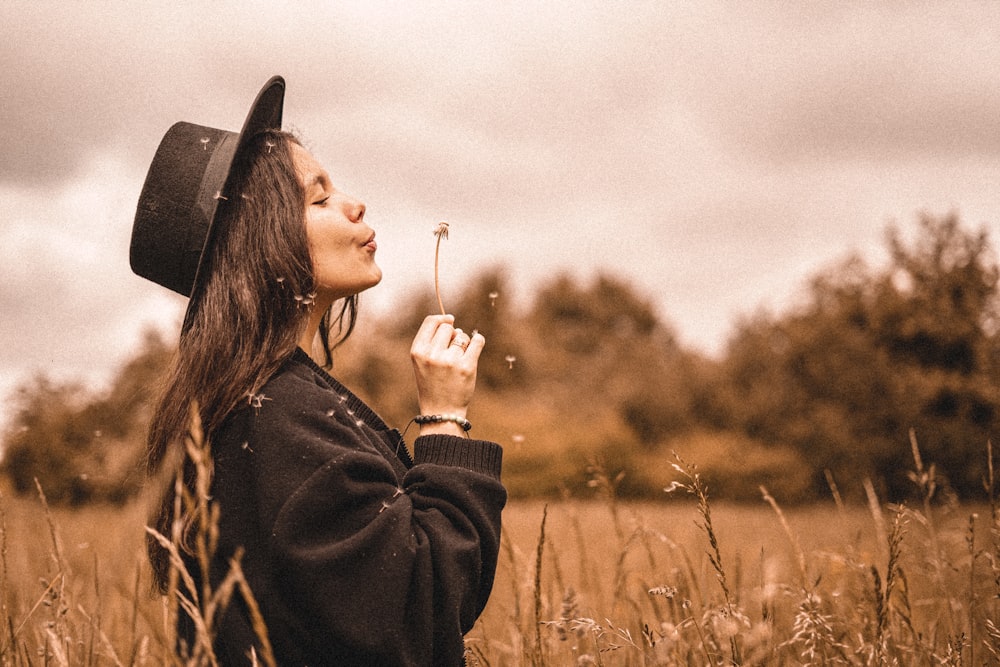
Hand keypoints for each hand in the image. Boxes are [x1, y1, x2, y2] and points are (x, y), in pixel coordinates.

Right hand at [410, 314, 484, 433]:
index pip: (431, 322)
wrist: (441, 411)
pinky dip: (478, 341)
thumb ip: (432, 341)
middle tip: (452, 350)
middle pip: (448, 328)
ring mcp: (449, 361)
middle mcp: (432, 355)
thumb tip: (451, 321)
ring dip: (464, 343)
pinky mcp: (466, 367)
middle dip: (452, 335)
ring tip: (459, 359)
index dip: (442, 318)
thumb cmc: (432, 384)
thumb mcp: (422, 362)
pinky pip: (477, 341)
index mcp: (417, 351)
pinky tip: (475, 345)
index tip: (450, 320)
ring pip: (462, 336)